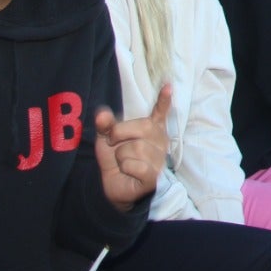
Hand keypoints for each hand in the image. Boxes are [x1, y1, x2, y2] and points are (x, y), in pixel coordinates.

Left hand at [93, 85, 170, 210]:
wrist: (112, 185)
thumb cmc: (115, 158)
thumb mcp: (106, 138)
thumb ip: (105, 125)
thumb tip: (102, 115)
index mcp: (151, 128)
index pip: (160, 113)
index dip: (164, 100)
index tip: (168, 85)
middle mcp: (160, 142)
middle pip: (144, 127)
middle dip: (120, 134)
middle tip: (114, 143)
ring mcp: (159, 160)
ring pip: (137, 148)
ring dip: (121, 155)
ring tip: (123, 161)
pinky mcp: (154, 177)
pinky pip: (138, 166)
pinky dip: (126, 168)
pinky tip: (128, 171)